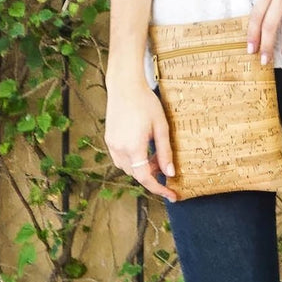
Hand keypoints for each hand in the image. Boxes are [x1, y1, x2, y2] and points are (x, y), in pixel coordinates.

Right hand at [104, 76, 178, 200]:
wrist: (125, 86)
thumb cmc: (146, 103)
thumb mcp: (161, 127)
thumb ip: (165, 152)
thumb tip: (170, 173)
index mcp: (134, 148)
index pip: (146, 178)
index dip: (159, 189)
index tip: (172, 195)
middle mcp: (119, 149)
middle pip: (137, 174)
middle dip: (152, 174)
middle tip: (165, 164)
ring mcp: (112, 144)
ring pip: (128, 167)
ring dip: (142, 166)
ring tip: (154, 152)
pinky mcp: (109, 139)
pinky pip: (121, 158)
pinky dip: (133, 159)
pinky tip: (142, 146)